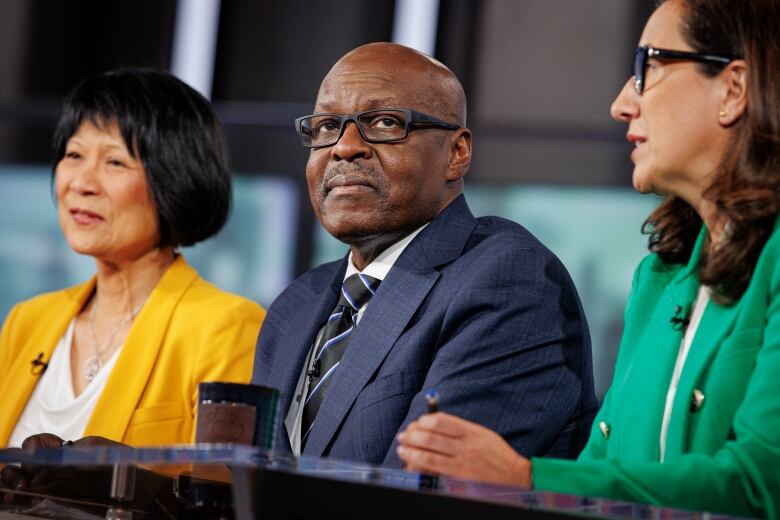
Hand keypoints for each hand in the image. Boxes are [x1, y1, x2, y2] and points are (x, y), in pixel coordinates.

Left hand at [396, 412, 531, 487]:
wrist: (514, 476)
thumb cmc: (496, 454)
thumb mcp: (482, 434)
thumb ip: (461, 428)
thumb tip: (434, 422)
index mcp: (472, 432)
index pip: (442, 421)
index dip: (425, 420)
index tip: (418, 422)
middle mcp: (466, 446)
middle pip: (432, 437)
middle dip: (413, 435)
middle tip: (404, 435)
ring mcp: (463, 463)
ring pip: (429, 454)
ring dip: (411, 450)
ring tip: (402, 448)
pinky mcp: (460, 478)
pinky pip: (435, 471)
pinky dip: (421, 466)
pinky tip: (412, 464)